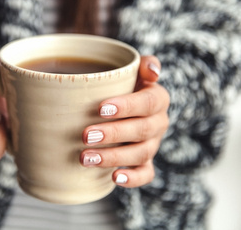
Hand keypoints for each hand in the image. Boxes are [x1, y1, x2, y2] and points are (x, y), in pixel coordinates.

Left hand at [80, 56, 169, 187]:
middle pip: (142, 130)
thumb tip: (153, 70)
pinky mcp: (145, 162)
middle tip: (86, 135)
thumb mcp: (132, 72)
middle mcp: (158, 123)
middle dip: (114, 134)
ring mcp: (152, 144)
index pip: (147, 103)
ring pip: (140, 154)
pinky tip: (114, 178)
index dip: (126, 106)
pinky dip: (132, 178)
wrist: (124, 106)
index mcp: (157, 99)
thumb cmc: (123, 86)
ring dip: (113, 157)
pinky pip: (146, 174)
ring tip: (85, 157)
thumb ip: (144, 65)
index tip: (101, 109)